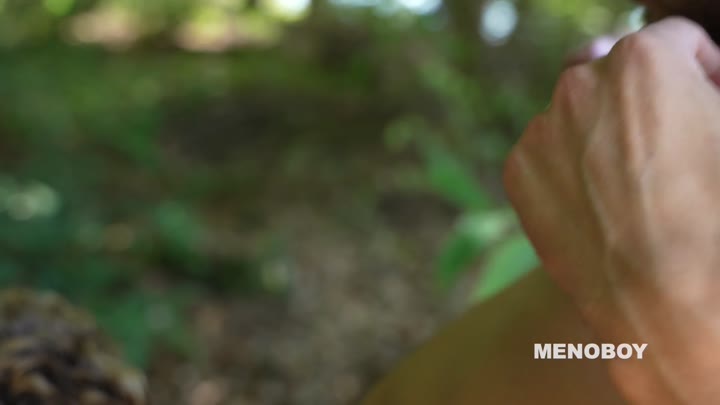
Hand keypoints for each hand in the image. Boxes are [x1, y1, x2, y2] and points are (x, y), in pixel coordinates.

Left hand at [504, 18, 719, 403]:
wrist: (673, 303)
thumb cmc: (718, 218)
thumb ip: (711, 90)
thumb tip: (699, 94)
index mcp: (643, 60)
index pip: (674, 39)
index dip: (703, 71)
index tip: (711, 103)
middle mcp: (579, 85)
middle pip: (616, 73)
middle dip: (645, 98)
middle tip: (670, 145)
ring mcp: (542, 129)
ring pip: (577, 113)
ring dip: (602, 130)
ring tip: (634, 183)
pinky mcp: (518, 171)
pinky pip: (548, 151)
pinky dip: (569, 165)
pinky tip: (601, 202)